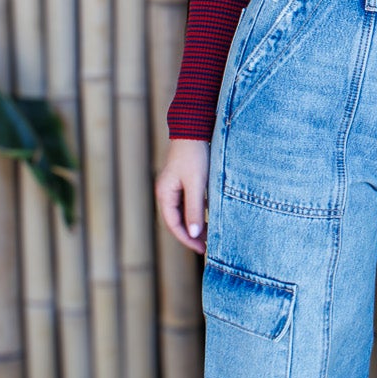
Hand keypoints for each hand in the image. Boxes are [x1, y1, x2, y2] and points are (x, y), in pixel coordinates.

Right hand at [155, 138, 210, 254]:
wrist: (193, 128)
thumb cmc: (194, 155)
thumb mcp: (196, 184)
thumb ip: (194, 209)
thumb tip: (193, 233)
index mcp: (165, 194)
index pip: (174, 224)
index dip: (187, 239)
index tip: (202, 249)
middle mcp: (166, 192)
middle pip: (177, 220)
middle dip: (191, 234)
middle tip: (207, 246)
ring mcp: (174, 186)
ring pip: (184, 211)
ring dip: (195, 223)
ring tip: (210, 234)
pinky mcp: (183, 180)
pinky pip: (189, 202)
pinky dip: (198, 211)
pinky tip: (210, 215)